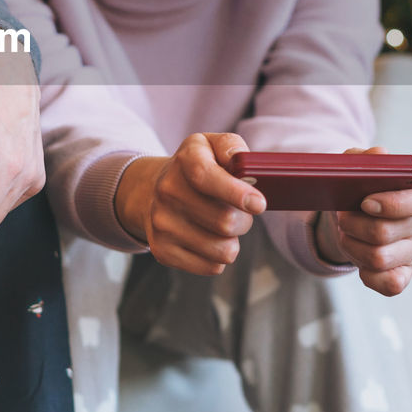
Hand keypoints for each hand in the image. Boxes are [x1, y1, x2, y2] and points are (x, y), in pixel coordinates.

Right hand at [115, 133, 265, 275]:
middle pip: (224, 221)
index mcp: (185, 159)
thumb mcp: (212, 145)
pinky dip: (218, 256)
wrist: (153, 191)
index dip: (236, 192)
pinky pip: (212, 266)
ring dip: (232, 240)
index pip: (205, 176)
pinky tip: (208, 239)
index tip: (259, 204)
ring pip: (223, 250)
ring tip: (223, 226)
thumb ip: (231, 146)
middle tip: (239, 212)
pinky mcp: (163, 251)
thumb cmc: (197, 169)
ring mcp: (161, 223)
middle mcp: (167, 190)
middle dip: (244, 220)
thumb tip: (244, 163)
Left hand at [315, 146, 411, 295]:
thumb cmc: (358, 190)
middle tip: (342, 217)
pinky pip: (390, 285)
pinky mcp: (403, 275)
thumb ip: (367, 158)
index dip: (393, 203)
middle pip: (386, 232)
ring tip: (346, 234)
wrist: (350, 217)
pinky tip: (359, 258)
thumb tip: (380, 154)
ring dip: (352, 246)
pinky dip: (367, 274)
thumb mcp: (358, 168)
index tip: (365, 202)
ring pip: (379, 258)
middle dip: (354, 224)